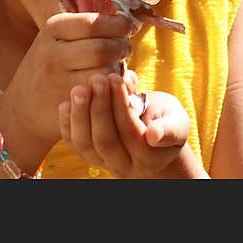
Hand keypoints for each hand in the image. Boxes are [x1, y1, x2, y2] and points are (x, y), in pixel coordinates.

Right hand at [1, 12, 133, 144]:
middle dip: (123, 47)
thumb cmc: (50, 66)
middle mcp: (52, 54)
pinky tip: (113, 88)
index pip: (95, 23)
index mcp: (53, 29)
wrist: (23, 106)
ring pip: (106, 73)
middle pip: (103, 48)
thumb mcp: (59, 38)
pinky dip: (115, 92)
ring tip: (116, 69)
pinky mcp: (68, 108)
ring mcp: (58, 83)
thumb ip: (90, 28)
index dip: (120, 25)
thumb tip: (130, 23)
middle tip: (125, 49)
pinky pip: (104, 97)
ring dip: (120, 71)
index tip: (128, 27)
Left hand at [58, 73, 190, 177]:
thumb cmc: (165, 121)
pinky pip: (73, 143)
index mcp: (149, 156)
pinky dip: (66, 124)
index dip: (121, 105)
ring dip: (80, 114)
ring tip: (80, 88)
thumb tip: (153, 134)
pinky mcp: (89, 154)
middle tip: (97, 79)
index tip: (115, 78)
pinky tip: (65, 103)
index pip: (130, 131)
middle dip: (99, 108)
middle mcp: (124, 165)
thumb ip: (169, 129)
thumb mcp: (177, 122)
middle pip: (106, 140)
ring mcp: (103, 162)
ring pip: (85, 144)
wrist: (152, 138)